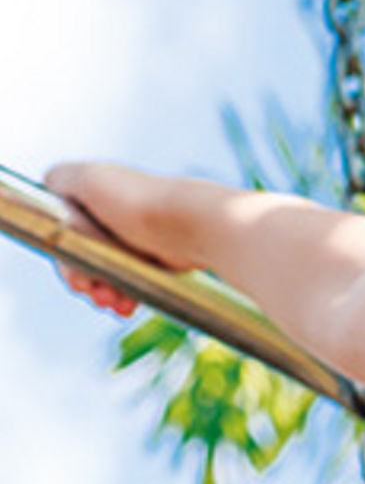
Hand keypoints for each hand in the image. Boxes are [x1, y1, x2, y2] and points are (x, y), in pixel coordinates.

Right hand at [43, 161, 192, 316]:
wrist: (194, 224)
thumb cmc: (140, 201)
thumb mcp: (88, 178)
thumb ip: (59, 180)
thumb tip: (49, 191)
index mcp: (94, 194)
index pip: (61, 232)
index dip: (64, 258)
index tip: (77, 277)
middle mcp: (112, 213)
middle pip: (82, 255)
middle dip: (85, 279)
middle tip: (94, 293)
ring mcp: (133, 236)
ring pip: (106, 272)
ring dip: (104, 292)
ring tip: (116, 303)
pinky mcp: (155, 256)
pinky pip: (131, 280)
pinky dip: (126, 294)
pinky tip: (127, 305)